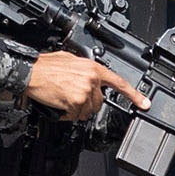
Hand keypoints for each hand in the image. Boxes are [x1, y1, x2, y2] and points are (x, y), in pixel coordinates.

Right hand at [23, 49, 147, 122]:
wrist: (30, 72)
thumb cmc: (46, 65)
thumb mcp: (71, 60)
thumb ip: (86, 69)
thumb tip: (91, 77)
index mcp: (94, 68)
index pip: (119, 83)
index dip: (134, 95)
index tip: (144, 104)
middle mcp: (92, 80)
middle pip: (100, 102)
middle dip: (88, 102)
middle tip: (73, 95)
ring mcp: (85, 92)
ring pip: (88, 110)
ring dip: (77, 109)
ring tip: (64, 97)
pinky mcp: (75, 103)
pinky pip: (76, 115)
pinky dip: (68, 113)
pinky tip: (60, 103)